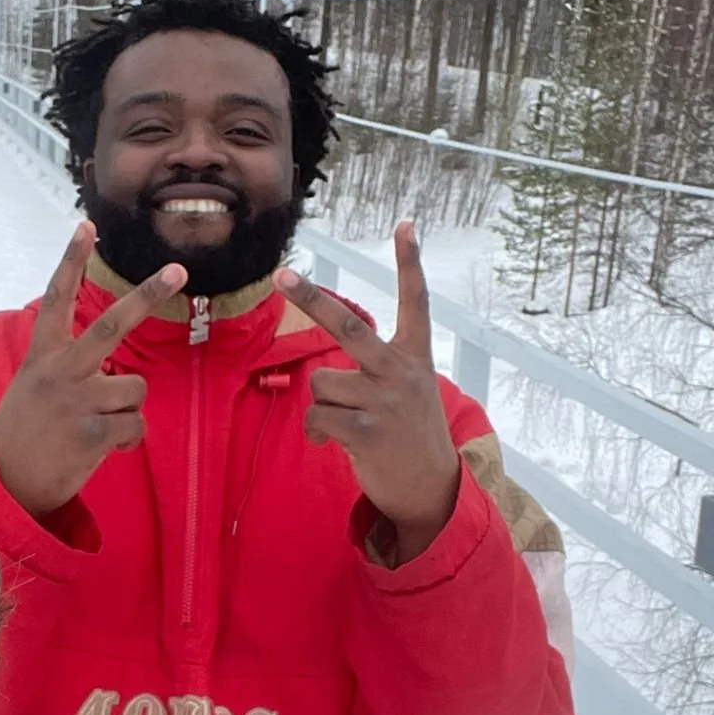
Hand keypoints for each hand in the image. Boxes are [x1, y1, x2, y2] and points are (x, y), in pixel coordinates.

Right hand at [0, 223, 186, 519]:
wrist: (7, 484)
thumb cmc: (26, 433)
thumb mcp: (32, 387)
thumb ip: (65, 367)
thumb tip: (114, 366)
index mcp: (42, 356)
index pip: (57, 298)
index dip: (71, 261)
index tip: (87, 226)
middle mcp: (59, 371)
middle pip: (110, 324)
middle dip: (147, 294)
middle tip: (178, 269)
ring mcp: (75, 401)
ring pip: (135, 388)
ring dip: (128, 410)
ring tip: (99, 426)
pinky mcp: (90, 433)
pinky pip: (135, 425)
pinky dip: (129, 439)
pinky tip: (106, 448)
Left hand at [274, 221, 460, 563]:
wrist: (431, 490)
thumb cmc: (408, 435)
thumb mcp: (407, 392)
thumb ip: (376, 371)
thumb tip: (320, 381)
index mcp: (414, 357)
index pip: (414, 301)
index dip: (409, 262)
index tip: (405, 224)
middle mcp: (401, 371)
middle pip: (347, 325)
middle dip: (311, 299)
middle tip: (282, 274)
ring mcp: (384, 401)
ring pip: (319, 383)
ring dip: (321, 405)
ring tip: (347, 423)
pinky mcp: (367, 432)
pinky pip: (316, 417)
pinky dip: (315, 432)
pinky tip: (333, 443)